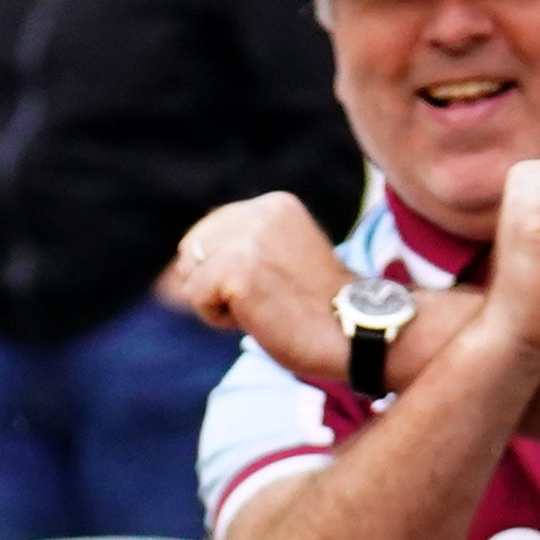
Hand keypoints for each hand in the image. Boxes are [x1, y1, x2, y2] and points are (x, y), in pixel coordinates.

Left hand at [160, 190, 358, 367]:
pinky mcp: (237, 270)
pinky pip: (197, 299)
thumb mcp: (283, 258)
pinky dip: (219, 319)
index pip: (207, 232)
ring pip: (191, 276)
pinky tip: (259, 319)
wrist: (356, 334)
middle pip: (192, 251)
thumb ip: (245, 245)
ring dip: (219, 303)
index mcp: (274, 204)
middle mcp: (261, 212)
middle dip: (216, 284)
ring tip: (265, 308)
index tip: (270, 287)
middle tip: (266, 300)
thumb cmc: (320, 309)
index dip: (223, 271)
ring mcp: (249, 239)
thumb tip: (182, 258)